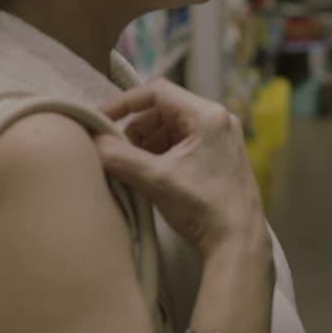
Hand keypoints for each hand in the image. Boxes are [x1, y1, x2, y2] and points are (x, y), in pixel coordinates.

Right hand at [96, 79, 268, 260]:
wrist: (238, 240)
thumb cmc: (203, 206)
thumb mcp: (154, 179)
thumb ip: (119, 156)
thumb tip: (94, 141)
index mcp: (207, 115)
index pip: (157, 92)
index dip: (125, 103)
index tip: (101, 119)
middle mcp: (218, 120)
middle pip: (163, 111)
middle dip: (136, 131)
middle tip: (118, 154)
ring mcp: (221, 138)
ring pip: (171, 129)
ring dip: (147, 145)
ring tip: (134, 169)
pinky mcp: (220, 156)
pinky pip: (183, 144)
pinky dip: (162, 155)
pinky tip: (150, 176)